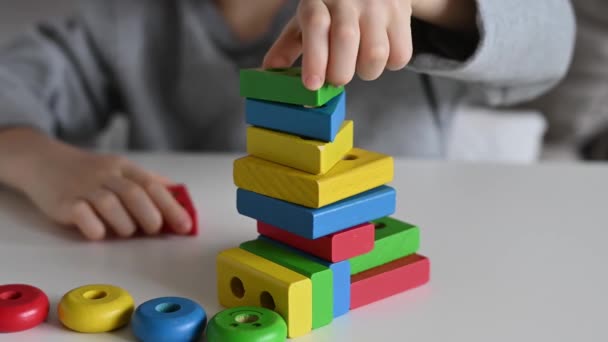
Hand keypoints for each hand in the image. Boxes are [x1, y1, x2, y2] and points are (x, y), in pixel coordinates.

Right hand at [16, 140, 192, 239]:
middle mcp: (105, 174)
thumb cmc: (89, 172)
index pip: (152, 185)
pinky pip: (82, 214)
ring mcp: (83, 187)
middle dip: (151, 215)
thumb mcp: (120, 169)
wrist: (41, 160)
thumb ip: (148, 182)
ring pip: (110, 204)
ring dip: (125, 223)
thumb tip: (181, 198)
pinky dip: (95, 227)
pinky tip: (100, 233)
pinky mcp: (62, 202)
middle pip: (134, 193)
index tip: (186, 226)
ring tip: (128, 232)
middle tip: (156, 230)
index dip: (172, 206)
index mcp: (123, 167)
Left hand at [263, 0, 475, 89]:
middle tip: (336, 79)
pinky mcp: (402, 14)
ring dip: (366, 72)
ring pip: (376, 52)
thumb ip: (287, 46)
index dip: (314, 58)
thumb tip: (268, 73)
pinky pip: (400, 56)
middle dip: (340, 72)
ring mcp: (378, 5)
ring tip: (359, 64)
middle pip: (347, 38)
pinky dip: (389, 66)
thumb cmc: (332, 10)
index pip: (316, 25)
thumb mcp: (307, 19)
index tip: (312, 86)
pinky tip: (378, 56)